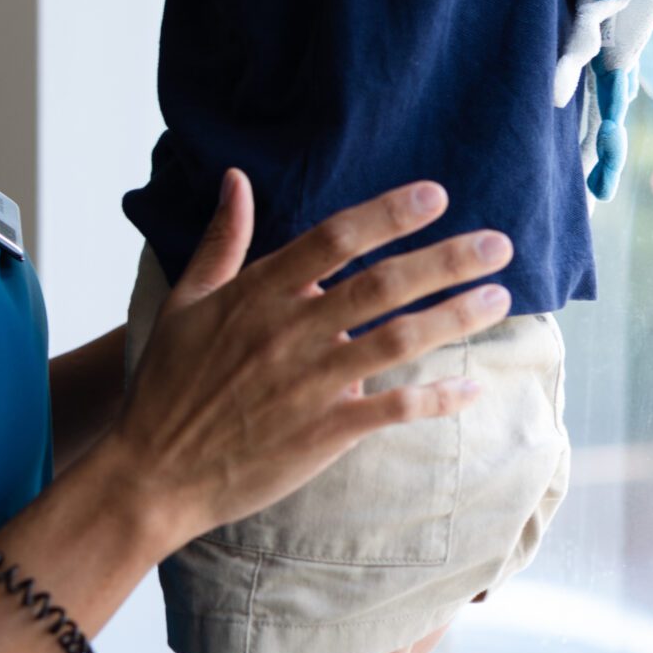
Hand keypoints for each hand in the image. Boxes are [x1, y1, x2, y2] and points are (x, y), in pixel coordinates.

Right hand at [116, 172, 512, 546]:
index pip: (335, 238)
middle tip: (499, 243)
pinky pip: (393, 409)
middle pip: (382, 284)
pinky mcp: (323, 433)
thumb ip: (221, 240)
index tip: (437, 195)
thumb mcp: (184, 302)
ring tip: (500, 298)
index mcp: (257, 294)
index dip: (389, 214)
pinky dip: (437, 398)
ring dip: (454, 317)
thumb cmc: (167, 385)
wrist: (153, 473)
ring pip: (398, 340)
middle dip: (447, 259)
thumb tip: (235, 178)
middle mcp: (290, 332)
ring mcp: (310, 384)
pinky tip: (472, 388)